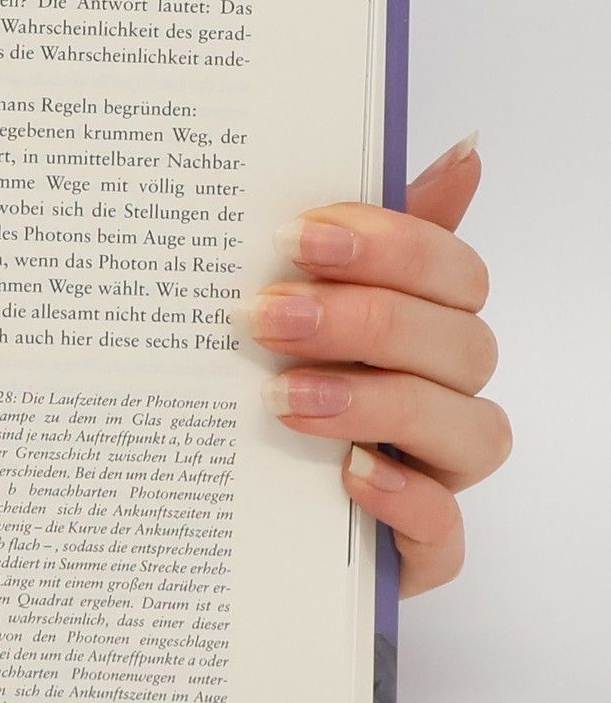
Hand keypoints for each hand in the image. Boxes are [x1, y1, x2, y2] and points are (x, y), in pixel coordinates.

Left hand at [246, 134, 508, 596]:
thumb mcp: (297, 307)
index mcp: (427, 325)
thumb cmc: (277, 396)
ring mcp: (441, 473)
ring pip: (467, 429)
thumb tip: (464, 153)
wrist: (235, 520)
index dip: (390, 246)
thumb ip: (369, 237)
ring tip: (285, 398)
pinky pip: (444, 529)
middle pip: (460, 343)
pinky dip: (403, 497)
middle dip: (363, 321)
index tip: (298, 234)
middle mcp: (447, 394)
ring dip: (378, 403)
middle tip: (267, 316)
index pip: (453, 270)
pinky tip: (348, 473)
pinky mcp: (420, 550)